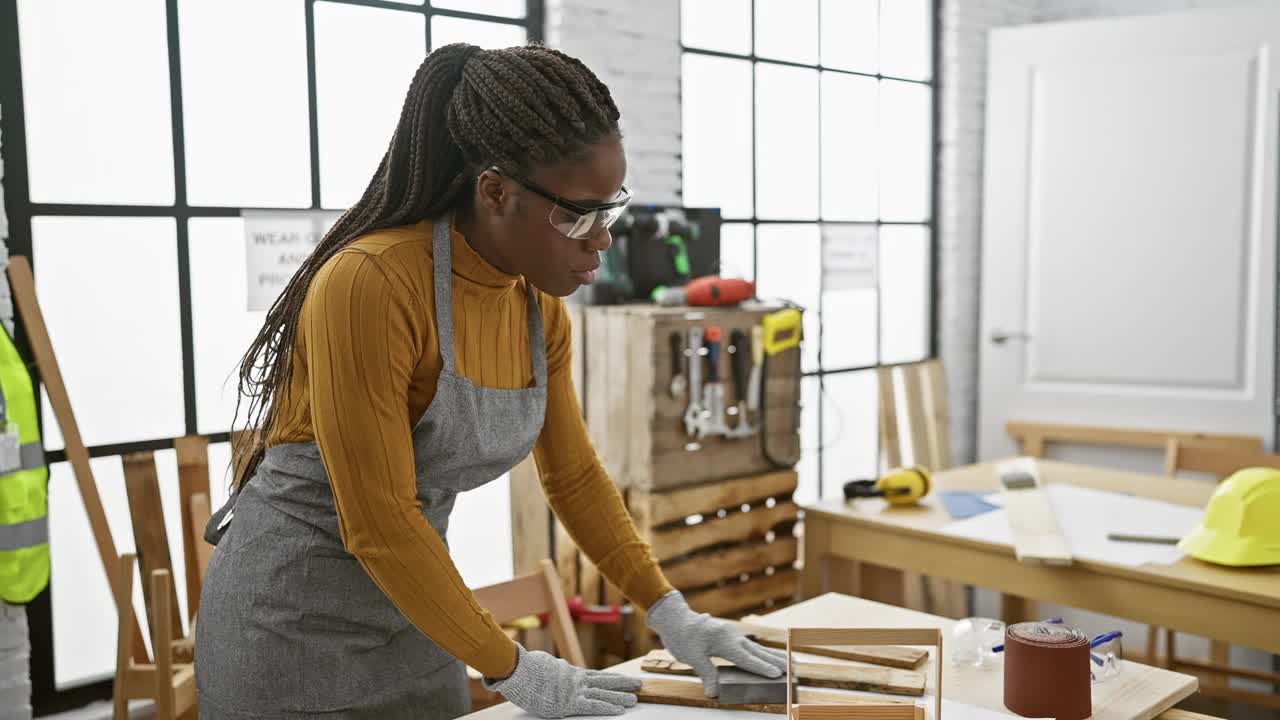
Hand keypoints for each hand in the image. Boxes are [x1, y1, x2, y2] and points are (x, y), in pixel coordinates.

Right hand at [483, 644, 640, 717]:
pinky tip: (619, 709)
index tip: (623, 679)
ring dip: (620, 696)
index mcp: (571, 672)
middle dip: (622, 684)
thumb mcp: (546, 664)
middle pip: (605, 682)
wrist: (519, 670)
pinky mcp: (570, 702)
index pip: (596, 676)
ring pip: (603, 693)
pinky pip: (593, 705)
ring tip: (634, 698)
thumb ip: (557, 667)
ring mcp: (574, 690)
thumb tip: (560, 666)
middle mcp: (576, 680)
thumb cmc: (527, 668)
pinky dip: (608, 707)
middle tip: (637, 685)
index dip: (611, 679)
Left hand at [644, 590, 787, 696]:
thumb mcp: (690, 656)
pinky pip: (751, 646)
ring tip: (792, 662)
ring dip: (774, 656)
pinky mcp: (730, 635)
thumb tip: (713, 692)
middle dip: (777, 662)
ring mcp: (732, 634)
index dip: (762, 668)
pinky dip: (763, 652)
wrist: (675, 618)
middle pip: (758, 652)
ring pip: (757, 648)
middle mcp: (731, 636)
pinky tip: (771, 657)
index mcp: (723, 641)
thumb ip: (705, 672)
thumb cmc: (681, 636)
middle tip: (795, 670)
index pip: (746, 658)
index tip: (778, 675)